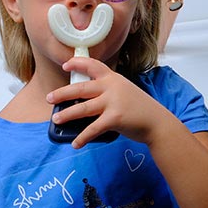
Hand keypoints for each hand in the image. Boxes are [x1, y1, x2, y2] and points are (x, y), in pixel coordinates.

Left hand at [47, 57, 169, 148]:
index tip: (66, 65)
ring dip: (67, 114)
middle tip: (50, 98)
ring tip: (56, 118)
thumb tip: (84, 101)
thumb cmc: (140, 109)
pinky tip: (75, 143)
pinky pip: (93, 129)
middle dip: (62, 93)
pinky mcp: (114, 118)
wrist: (157, 122)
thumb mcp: (125, 91)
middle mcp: (112, 87)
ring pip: (83, 108)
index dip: (78, 63)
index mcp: (114, 79)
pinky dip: (82, 138)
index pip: (93, 65)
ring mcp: (113, 102)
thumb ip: (108, 92)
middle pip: (81, 88)